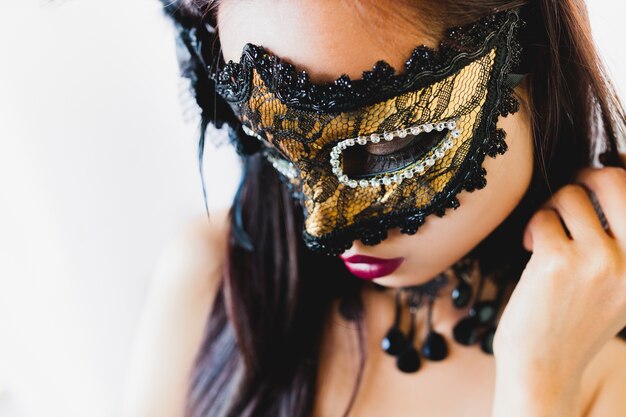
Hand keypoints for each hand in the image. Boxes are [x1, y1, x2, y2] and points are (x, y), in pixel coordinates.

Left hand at [492, 165, 625, 384]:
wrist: (546, 365)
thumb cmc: (576, 319)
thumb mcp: (619, 282)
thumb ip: (621, 239)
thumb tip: (608, 174)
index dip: (617, 172)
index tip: (599, 172)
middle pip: (613, 179)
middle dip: (584, 176)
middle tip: (570, 191)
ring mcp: (600, 259)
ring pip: (570, 195)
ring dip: (551, 209)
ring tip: (546, 236)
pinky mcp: (559, 260)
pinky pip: (543, 218)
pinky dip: (533, 229)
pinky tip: (531, 250)